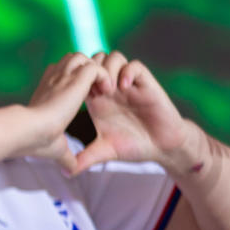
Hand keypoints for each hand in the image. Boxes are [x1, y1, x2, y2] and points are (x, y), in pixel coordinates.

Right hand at [20, 52, 106, 171]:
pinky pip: (95, 66)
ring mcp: (63, 76)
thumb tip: (71, 171)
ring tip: (102, 91)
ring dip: (95, 71)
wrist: (27, 131)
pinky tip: (106, 92)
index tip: (83, 100)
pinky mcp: (75, 78)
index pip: (60, 74)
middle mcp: (53, 80)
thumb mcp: (55, 148)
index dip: (74, 82)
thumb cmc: (35, 141)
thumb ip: (66, 156)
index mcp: (46, 91)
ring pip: (82, 58)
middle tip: (96, 93)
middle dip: (85, 73)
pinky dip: (104, 76)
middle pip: (71, 61)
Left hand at [75, 51, 192, 173]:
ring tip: (106, 90)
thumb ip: (85, 158)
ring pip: (113, 57)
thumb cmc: (134, 145)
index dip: (74, 80)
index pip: (81, 76)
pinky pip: (135, 66)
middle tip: (90, 91)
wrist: (162, 146)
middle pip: (94, 60)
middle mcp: (111, 87)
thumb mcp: (105, 151)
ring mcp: (128, 84)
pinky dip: (127, 71)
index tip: (73, 96)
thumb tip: (66, 172)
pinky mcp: (146, 84)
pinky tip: (123, 87)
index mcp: (97, 99)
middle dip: (89, 71)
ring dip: (107, 69)